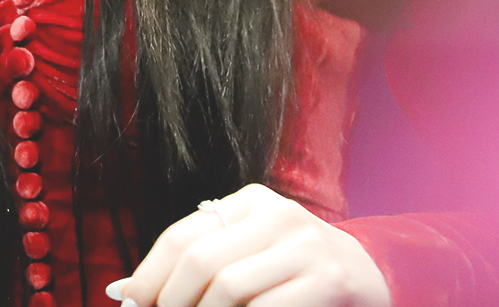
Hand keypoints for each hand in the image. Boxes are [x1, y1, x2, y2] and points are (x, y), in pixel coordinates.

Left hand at [107, 183, 389, 306]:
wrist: (371, 276)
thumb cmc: (295, 269)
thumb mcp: (250, 250)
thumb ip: (201, 260)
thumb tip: (127, 291)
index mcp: (250, 201)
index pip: (183, 236)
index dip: (148, 275)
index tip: (127, 301)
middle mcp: (277, 214)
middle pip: (200, 259)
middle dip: (169, 300)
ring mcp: (305, 245)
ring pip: (228, 287)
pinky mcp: (328, 278)